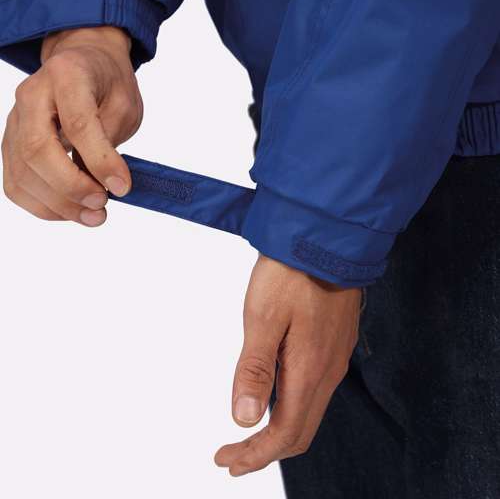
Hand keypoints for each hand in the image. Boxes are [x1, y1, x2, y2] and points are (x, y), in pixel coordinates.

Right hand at [2, 26, 141, 225]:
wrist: (82, 63)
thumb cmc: (107, 83)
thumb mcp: (125, 103)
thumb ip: (112, 138)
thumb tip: (103, 183)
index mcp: (67, 74)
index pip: (78, 123)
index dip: (100, 161)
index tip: (122, 187)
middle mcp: (32, 94)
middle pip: (38, 150)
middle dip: (72, 187)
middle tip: (103, 204)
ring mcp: (16, 120)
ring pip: (23, 171)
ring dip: (59, 204)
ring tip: (94, 216)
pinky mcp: (11, 143)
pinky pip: (16, 182)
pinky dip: (42, 205)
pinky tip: (70, 211)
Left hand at [215, 255, 360, 475]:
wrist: (325, 237)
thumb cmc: (291, 272)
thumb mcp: (262, 318)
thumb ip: (254, 369)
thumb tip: (244, 418)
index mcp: (309, 369)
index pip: (285, 433)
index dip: (256, 454)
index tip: (227, 460)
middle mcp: (329, 370)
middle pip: (300, 431)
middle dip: (265, 451)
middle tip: (232, 455)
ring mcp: (336, 356)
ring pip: (310, 411)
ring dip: (279, 430)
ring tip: (249, 431)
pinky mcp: (336, 342)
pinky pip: (317, 390)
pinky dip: (292, 407)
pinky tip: (274, 396)